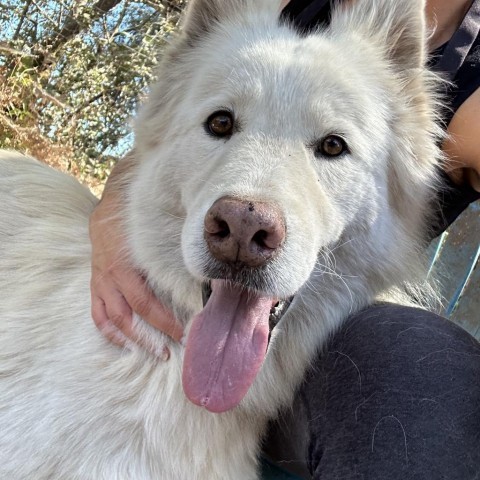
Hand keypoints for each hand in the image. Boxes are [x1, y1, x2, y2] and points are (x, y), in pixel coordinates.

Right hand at [89, 193, 183, 355]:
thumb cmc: (139, 221)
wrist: (109, 207)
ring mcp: (100, 283)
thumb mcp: (156, 234)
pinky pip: (97, 314)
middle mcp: (110, 278)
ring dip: (132, 339)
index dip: (165, 322)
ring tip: (153, 351)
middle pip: (130, 316)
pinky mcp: (96, 285)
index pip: (146, 304)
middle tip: (172, 351)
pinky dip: (109, 331)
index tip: (187, 332)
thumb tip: (204, 269)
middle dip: (151, 337)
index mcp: (125, 266)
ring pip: (112, 320)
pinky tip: (124, 342)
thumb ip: (173, 253)